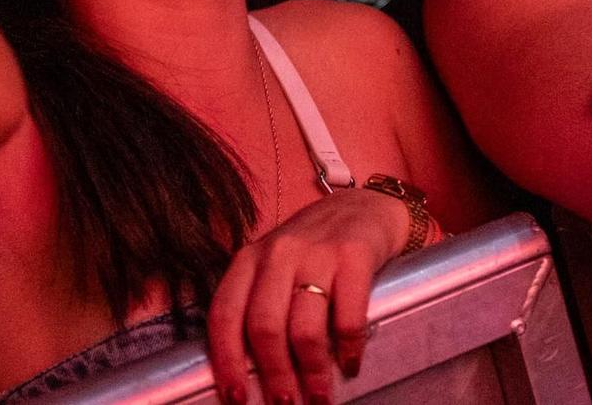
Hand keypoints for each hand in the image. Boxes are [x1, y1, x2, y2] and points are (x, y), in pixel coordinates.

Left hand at [206, 186, 406, 404]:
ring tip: (320, 397)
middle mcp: (279, 253)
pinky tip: (350, 365)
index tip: (236, 398)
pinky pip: (348, 318)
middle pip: (264, 327)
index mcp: (249, 259)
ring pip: (304, 329)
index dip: (226, 361)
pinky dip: (348, 351)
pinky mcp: (355, 255)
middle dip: (275, 376)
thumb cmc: (314, 249)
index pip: (225, 314)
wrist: (366, 206)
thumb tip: (250, 373)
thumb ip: (259, 304)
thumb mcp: (275, 267)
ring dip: (313, 373)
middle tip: (286, 404)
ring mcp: (317, 252)